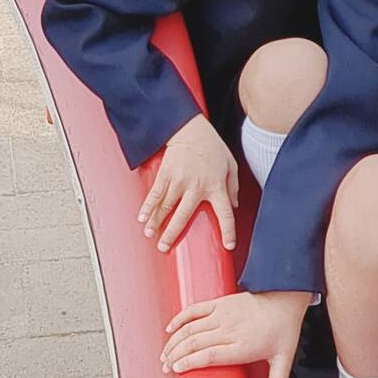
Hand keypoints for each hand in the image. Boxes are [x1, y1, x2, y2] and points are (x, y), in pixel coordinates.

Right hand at [139, 114, 239, 253]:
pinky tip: (142, 218)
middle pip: (184, 215)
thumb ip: (233, 187)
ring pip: (165, 206)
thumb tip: (235, 206)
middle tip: (165, 248)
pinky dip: (147, 207)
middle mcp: (196, 187)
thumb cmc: (212, 147)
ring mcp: (178, 181)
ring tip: (150, 235)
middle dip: (173, 233)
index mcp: (216, 187)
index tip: (228, 246)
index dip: (228, 231)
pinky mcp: (165, 174)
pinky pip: (155, 194)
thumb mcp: (231, 165)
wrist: (189, 129)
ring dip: (156, 223)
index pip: (225, 213)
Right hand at [160, 290, 312, 377]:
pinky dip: (178, 319)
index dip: (188, 363)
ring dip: (173, 342)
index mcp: (242, 347)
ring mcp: (222, 315)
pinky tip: (170, 330)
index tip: (176, 370)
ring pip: (189, 329)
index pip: (208, 356)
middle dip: (174, 357)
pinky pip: (193, 310)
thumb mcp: (285, 360)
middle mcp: (229, 331)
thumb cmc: (283, 328)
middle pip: (193, 344)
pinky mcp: (219, 303)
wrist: (285, 298)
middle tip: (166, 367)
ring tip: (165, 355)